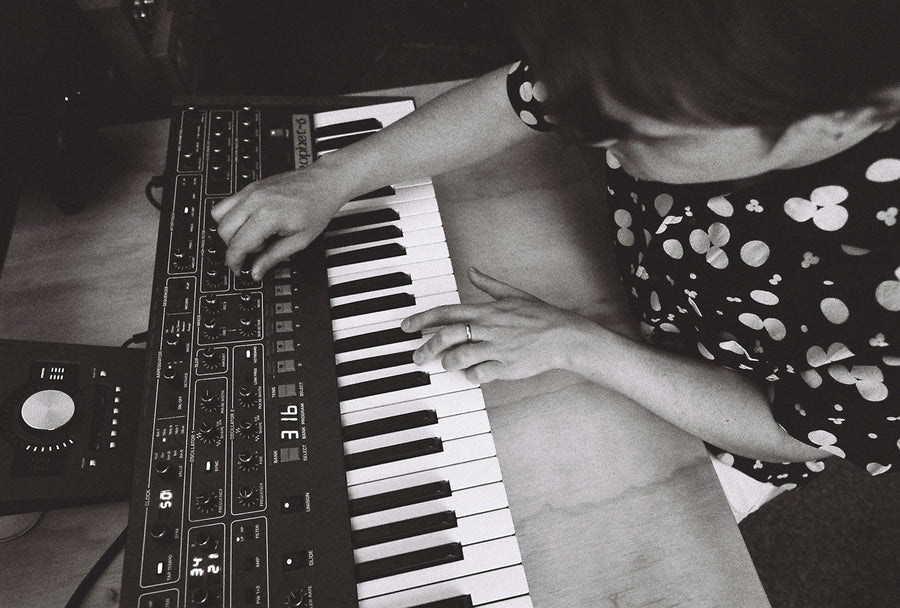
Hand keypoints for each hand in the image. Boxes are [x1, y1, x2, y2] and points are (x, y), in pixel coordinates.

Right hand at [211, 163, 347, 279]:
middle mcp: (254, 200)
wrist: (324, 182)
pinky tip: (252, 223)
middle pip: (223, 230)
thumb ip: (274, 257)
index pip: (237, 244)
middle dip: (233, 247)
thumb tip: (256, 272)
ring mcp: (250, 191)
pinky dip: (232, 217)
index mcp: (267, 215)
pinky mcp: (250, 186)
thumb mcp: (300, 241)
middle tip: (254, 252)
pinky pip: (227, 203)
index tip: (240, 269)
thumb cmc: (317, 207)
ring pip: (219, 214)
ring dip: (230, 231)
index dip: (235, 262)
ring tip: (254, 235)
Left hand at [401, 267, 595, 382]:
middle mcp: (488, 328)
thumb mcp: (512, 294)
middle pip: (448, 335)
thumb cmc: (539, 316)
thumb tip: (471, 270)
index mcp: (486, 311)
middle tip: (417, 356)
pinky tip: (470, 375)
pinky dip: (470, 376)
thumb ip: (488, 284)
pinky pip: (480, 374)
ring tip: (446, 365)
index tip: (406, 326)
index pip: (446, 312)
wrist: (563, 336)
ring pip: (461, 356)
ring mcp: (497, 348)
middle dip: (427, 346)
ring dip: (448, 362)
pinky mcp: (506, 366)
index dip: (422, 319)